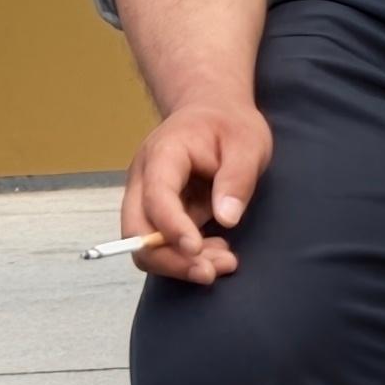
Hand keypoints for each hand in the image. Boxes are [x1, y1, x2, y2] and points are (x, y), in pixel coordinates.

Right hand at [120, 99, 270, 285]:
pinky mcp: (157, 214)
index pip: (156, 196)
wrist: (212, 112)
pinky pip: (161, 245)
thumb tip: (226, 219)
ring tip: (225, 263)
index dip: (171, 227)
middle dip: (170, 258)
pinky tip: (217, 253)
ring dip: (179, 263)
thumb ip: (237, 178)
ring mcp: (146, 198)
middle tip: (211, 272)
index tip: (196, 248)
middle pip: (137, 230)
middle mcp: (144, 180)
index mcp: (163, 154)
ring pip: (146, 245)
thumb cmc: (229, 124)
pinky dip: (185, 257)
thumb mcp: (248, 143)